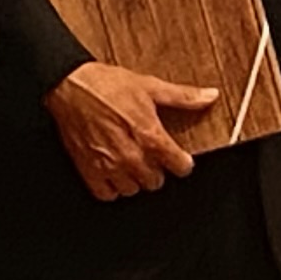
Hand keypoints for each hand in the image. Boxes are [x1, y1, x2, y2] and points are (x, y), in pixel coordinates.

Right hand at [49, 62, 217, 198]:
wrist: (70, 86)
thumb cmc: (107, 85)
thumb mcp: (150, 86)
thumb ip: (183, 96)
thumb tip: (210, 96)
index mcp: (149, 135)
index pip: (180, 167)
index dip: (182, 163)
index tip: (179, 158)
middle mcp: (131, 155)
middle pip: (156, 182)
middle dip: (157, 170)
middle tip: (150, 156)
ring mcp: (108, 165)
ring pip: (133, 190)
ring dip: (134, 179)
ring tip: (131, 163)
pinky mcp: (88, 169)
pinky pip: (107, 194)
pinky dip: (112, 187)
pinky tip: (114, 173)